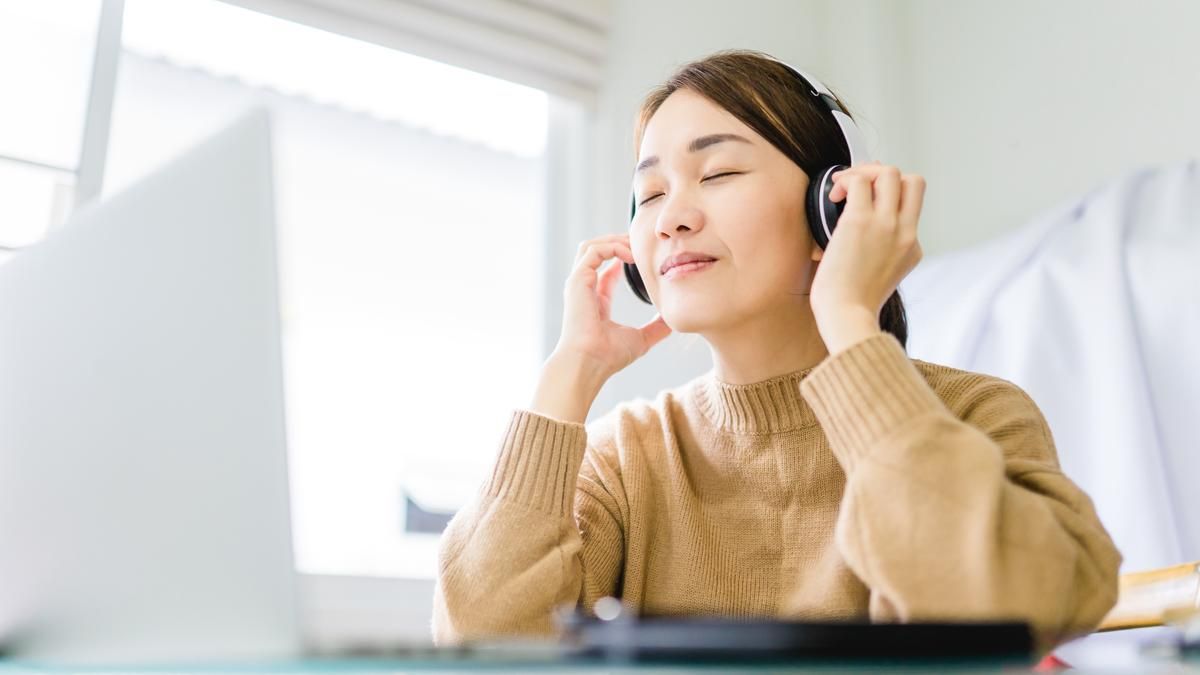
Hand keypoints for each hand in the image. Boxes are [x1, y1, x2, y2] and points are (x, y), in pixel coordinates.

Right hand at [553, 234, 671, 380]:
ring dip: (613, 240)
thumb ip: (655, 329)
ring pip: (591, 246)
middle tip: (642, 243)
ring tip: (635, 245)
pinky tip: (630, 255)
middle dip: (618, 242)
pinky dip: (612, 246)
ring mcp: (579, 283)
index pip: (605, 269)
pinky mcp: (578, 280)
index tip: (642, 255)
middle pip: (596, 251)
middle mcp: (584, 288)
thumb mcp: (640, 339)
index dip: (623, 256)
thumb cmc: (608, 356)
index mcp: (595, 300)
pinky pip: (593, 250)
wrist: (590, 363)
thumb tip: (672, 321)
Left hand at [810, 162, 925, 352]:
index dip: (890, 198)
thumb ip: (878, 257)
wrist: (846, 316)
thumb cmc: (851, 304)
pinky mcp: (860, 221)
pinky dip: (845, 179)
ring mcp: (886, 225)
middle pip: (914, 181)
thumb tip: (852, 242)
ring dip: (865, 172)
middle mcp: (906, 233)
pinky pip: (859, 181)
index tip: (868, 203)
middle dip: (885, 176)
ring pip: (890, 172)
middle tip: (859, 188)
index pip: (912, 209)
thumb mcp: (879, 278)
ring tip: (843, 188)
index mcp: (912, 248)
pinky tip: (833, 194)